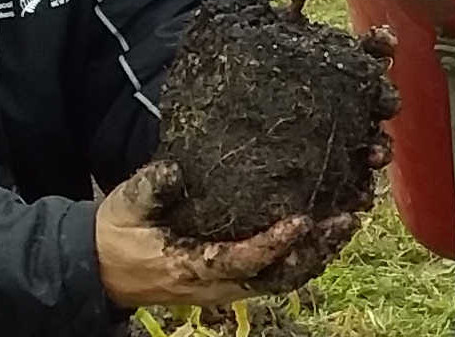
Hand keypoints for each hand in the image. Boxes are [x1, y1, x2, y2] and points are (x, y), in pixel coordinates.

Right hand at [94, 165, 350, 307]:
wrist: (104, 270)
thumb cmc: (117, 234)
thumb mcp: (125, 206)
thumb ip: (150, 188)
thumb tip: (175, 168)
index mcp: (191, 267)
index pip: (242, 260)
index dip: (274, 243)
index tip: (302, 220)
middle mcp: (217, 284)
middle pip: (279, 275)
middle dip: (316, 249)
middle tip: (347, 218)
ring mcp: (228, 286)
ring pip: (285, 278)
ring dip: (320, 253)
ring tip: (350, 220)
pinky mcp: (234, 279)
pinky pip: (279, 274)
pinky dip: (307, 256)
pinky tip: (327, 232)